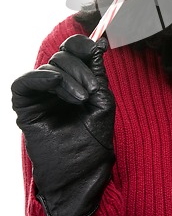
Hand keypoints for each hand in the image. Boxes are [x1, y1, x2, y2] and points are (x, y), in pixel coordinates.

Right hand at [11, 34, 114, 215]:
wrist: (81, 172)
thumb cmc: (94, 140)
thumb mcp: (102, 100)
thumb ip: (97, 72)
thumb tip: (99, 43)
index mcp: (76, 80)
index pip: (72, 50)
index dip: (82, 45)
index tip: (95, 49)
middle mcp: (57, 84)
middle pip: (62, 56)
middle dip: (80, 69)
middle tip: (91, 90)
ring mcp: (40, 94)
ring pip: (49, 67)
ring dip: (69, 78)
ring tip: (82, 99)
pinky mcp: (25, 106)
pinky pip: (25, 82)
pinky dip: (41, 77)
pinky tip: (56, 84)